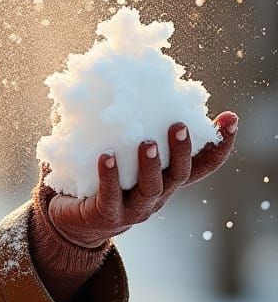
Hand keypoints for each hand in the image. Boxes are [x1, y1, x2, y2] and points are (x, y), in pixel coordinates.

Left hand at [46, 111, 238, 248]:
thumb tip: (114, 81)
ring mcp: (134, 207)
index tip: (231, 118)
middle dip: (182, 150)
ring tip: (147, 143)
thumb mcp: (118, 151)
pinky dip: (109, 176)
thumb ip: (123, 125)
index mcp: (164, 178)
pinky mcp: (106, 214)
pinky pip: (110, 196)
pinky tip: (105, 156)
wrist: (71, 220)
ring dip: (150, 165)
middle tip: (178, 124)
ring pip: (151, 188)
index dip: (219, 145)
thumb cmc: (96, 177)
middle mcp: (157, 194)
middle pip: (179, 174)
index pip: (201, 165)